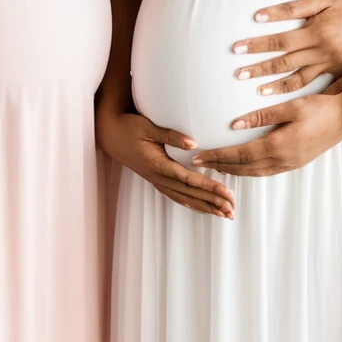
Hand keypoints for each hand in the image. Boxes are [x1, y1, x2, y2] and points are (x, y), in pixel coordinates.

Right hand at [96, 107, 234, 218]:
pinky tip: (202, 208)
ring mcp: (155, 179)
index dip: (209, 187)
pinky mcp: (155, 178)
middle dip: (212, 202)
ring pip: (184, 198)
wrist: (109, 133)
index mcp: (158, 164)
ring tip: (222, 214)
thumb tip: (194, 145)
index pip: (189, 180)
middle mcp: (157, 176)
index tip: (227, 193)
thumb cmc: (129, 127)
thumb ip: (172, 136)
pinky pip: (175, 195)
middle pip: (190, 193)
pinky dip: (191, 203)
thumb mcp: (148, 127)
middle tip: (232, 210)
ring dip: (204, 206)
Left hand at [190, 80, 341, 177]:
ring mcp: (290, 164)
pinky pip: (265, 171)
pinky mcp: (295, 163)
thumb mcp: (291, 107)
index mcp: (279, 145)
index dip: (218, 156)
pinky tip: (242, 166)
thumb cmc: (320, 108)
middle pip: (243, 168)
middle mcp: (283, 159)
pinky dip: (249, 171)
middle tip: (199, 164)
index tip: (199, 156)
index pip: (240, 155)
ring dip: (233, 171)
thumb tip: (235, 124)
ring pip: (254, 172)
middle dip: (219, 166)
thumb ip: (262, 116)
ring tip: (215, 167)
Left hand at [231, 0, 341, 97]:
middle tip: (238, 74)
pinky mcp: (339, 74)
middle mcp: (321, 51)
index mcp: (315, 32)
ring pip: (298, 79)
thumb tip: (261, 15)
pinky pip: (315, 86)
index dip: (256, 45)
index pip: (278, 40)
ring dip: (275, 86)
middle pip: (283, 62)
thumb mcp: (321, 1)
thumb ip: (291, 8)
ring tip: (257, 91)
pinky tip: (285, 99)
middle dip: (259, 69)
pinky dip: (298, 93)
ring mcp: (330, 66)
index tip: (236, 49)